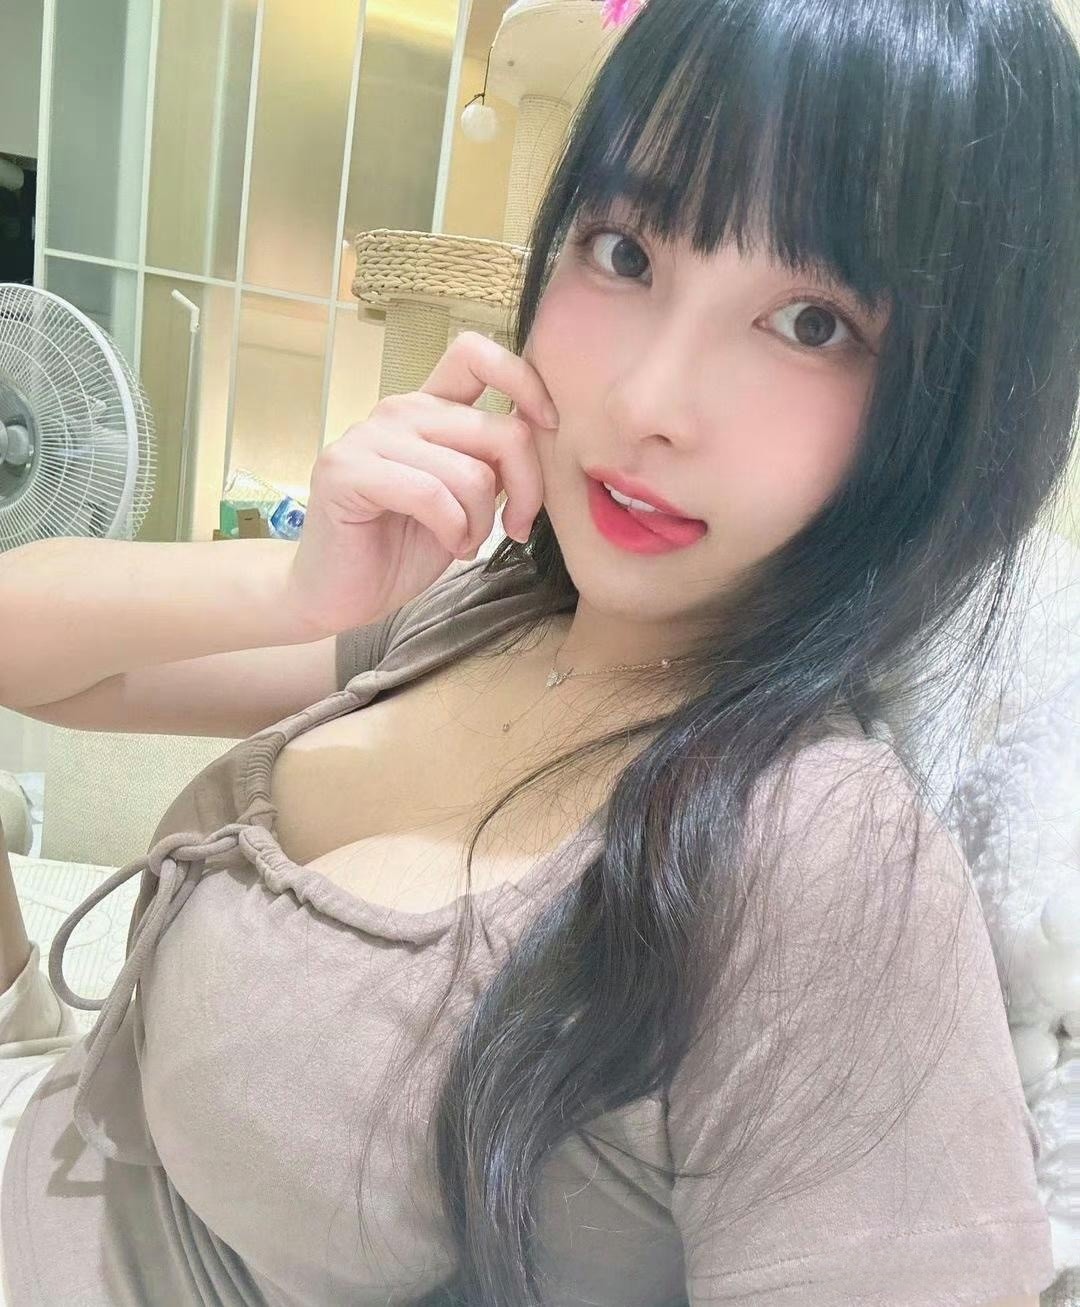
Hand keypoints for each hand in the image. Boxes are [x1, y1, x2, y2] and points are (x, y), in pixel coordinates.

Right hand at [283, 331, 557, 636]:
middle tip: (515, 528)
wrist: (341, 593)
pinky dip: (454, 530)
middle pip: (499, 430)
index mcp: (429, 409)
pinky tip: (448, 545)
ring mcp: (369, 437)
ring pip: (472, 472)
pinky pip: (432, 494)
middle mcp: (400, 412)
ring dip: (482, 522)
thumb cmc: (403, 548)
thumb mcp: (468, 500)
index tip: (550, 428)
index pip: (476, 354)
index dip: (525, 383)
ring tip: (464, 542)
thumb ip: (494, 462)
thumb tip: (541, 435)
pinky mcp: (347, 471)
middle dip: (528, 489)